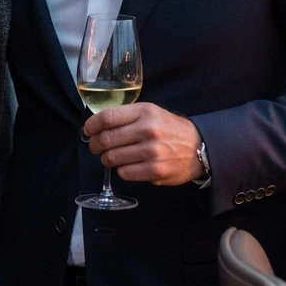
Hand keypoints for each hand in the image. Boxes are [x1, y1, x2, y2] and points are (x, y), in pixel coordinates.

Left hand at [84, 103, 203, 185]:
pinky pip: (124, 173)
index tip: (87, 130)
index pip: (108, 117)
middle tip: (95, 146)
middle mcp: (148, 130)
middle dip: (95, 144)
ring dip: (106, 159)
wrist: (199, 147)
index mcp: (144, 112)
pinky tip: (128, 166)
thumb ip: (127, 116)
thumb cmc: (169, 128)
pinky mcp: (155, 171)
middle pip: (106, 139)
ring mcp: (152, 152)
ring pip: (112, 158)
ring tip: (111, 157)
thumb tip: (97, 125)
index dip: (91, 125)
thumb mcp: (151, 112)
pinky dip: (121, 170)